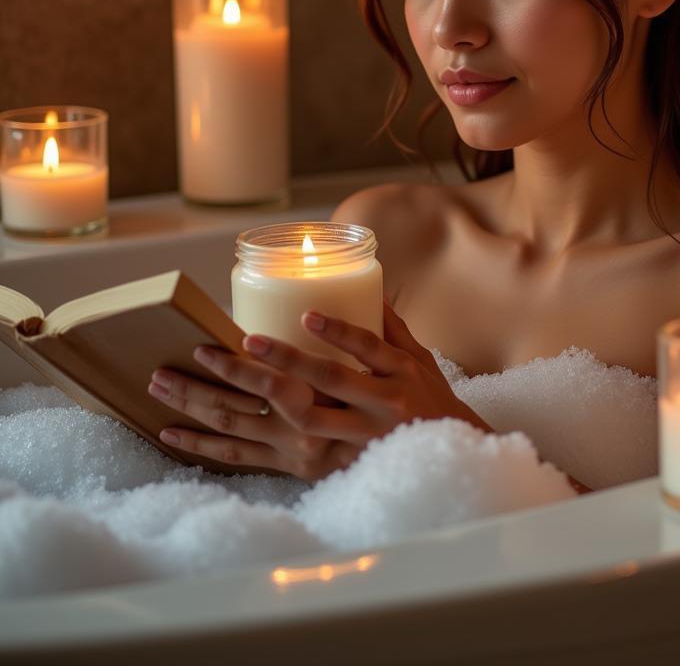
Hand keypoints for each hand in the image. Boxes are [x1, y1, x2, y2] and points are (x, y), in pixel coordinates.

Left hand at [147, 301, 488, 481]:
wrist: (438, 453)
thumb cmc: (428, 398)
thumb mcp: (420, 359)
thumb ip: (391, 326)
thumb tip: (370, 285)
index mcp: (392, 379)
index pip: (360, 353)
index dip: (337, 334)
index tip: (305, 316)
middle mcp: (363, 411)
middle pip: (300, 393)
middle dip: (250, 369)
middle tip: (211, 348)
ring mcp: (330, 443)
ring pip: (265, 425)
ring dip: (210, 402)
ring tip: (172, 381)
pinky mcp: (310, 464)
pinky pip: (248, 457)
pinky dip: (207, 444)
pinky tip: (171, 431)